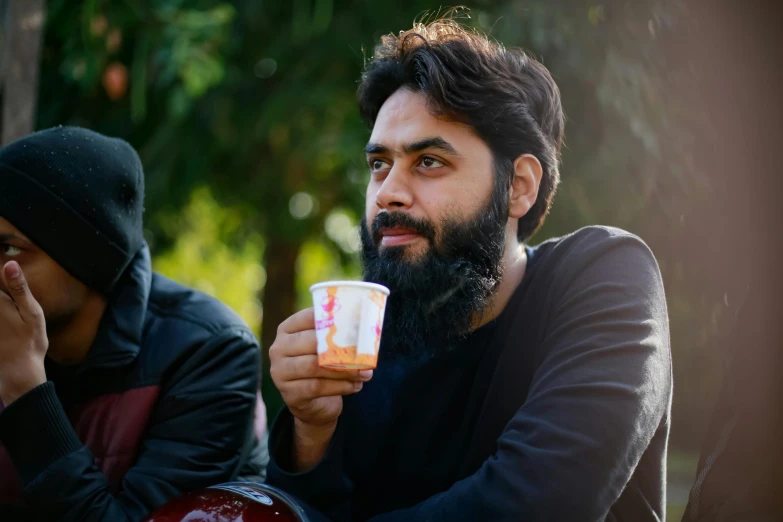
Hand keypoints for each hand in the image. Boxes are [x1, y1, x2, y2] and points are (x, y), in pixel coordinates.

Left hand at [0, 261, 47, 404]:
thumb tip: (10, 263)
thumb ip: (19, 288)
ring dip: (2, 306)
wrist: (17, 372)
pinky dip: (1, 321)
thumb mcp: (32, 313)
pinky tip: (6, 325)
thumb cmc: (30, 342)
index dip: (1, 274)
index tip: (7, 273)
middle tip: (14, 307)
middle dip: (1, 293)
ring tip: (12, 320)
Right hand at [269, 308, 371, 469]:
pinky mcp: (289, 393)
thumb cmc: (322, 367)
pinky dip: (341, 386)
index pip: (309, 317)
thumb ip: (336, 335)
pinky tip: (356, 386)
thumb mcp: (325, 348)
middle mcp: (278, 348)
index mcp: (287, 330)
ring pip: (316, 366)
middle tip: (365, 353)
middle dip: (342, 348)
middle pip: (312, 343)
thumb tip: (367, 327)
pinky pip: (318, 387)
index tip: (357, 323)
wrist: (312, 404)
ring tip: (365, 373)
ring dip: (345, 370)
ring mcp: (280, 372)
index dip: (334, 319)